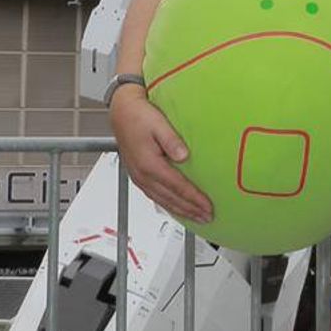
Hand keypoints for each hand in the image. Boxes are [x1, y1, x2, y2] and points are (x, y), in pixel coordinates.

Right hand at [111, 89, 213, 225]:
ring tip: (196, 217)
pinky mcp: (138, 176)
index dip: (194, 199)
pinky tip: (176, 207)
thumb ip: (172, 140)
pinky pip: (155, 197)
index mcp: (149, 164)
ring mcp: (139, 177)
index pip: (177, 187)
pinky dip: (168, 205)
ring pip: (162, 201)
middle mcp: (143, 175)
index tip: (208, 207)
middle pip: (171, 199)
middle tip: (208, 218)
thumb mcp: (159, 123)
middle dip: (190, 210)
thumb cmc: (140, 116)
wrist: (122, 112)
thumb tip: (184, 156)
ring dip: (180, 211)